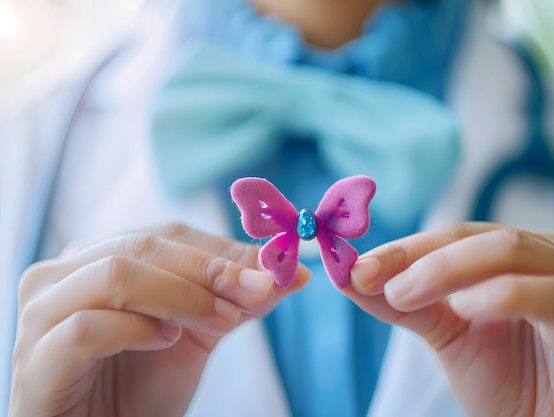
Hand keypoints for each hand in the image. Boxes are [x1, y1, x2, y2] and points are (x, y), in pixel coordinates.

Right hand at [10, 224, 310, 416]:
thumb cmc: (142, 385)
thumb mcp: (199, 332)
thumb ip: (238, 298)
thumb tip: (297, 271)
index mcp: (98, 259)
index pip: (166, 234)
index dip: (221, 249)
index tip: (272, 269)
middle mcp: (62, 276)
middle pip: (142, 246)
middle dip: (209, 268)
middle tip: (257, 291)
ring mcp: (42, 316)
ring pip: (115, 275)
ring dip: (182, 295)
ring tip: (221, 321)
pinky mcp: (36, 363)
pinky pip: (88, 327)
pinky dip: (137, 329)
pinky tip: (167, 341)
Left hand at [345, 223, 553, 416]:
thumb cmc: (519, 389)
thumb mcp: (452, 337)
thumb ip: (407, 304)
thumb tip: (350, 275)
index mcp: (526, 257)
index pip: (459, 234)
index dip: (405, 246)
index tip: (355, 265)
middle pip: (482, 233)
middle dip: (418, 254)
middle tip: (370, 277)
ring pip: (515, 249)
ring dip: (446, 269)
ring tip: (403, 295)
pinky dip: (500, 295)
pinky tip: (464, 309)